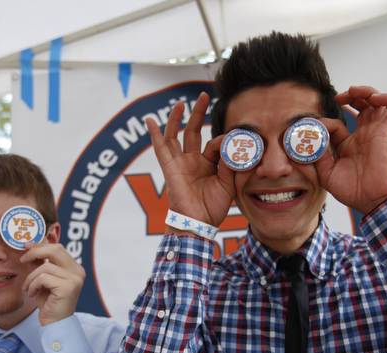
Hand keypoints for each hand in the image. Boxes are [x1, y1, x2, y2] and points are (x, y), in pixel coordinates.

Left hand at [20, 242, 85, 325]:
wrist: (55, 323)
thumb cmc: (49, 302)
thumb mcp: (43, 279)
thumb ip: (40, 263)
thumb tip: (31, 247)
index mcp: (75, 268)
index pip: (58, 248)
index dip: (41, 245)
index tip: (27, 246)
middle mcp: (78, 272)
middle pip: (55, 250)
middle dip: (35, 252)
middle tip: (22, 259)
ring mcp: (75, 279)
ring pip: (45, 266)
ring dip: (31, 277)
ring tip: (28, 288)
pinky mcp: (68, 287)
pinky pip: (43, 278)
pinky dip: (33, 285)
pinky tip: (32, 293)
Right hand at [146, 92, 235, 228]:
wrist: (199, 223)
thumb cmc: (213, 208)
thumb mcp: (228, 184)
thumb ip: (231, 165)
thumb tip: (234, 146)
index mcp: (208, 165)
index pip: (214, 143)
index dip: (224, 140)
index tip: (236, 139)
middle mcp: (193, 161)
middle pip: (193, 131)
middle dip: (198, 113)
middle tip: (204, 95)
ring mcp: (180, 163)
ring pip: (177, 135)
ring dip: (177, 118)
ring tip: (181, 102)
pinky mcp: (170, 168)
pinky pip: (160, 148)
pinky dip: (155, 134)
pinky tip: (150, 120)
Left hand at [315, 86, 386, 213]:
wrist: (371, 200)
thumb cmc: (353, 191)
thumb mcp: (326, 173)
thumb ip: (318, 155)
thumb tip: (308, 139)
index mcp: (349, 145)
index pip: (337, 124)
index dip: (325, 122)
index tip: (314, 126)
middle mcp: (364, 136)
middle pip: (362, 106)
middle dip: (351, 96)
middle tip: (339, 97)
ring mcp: (377, 133)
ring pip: (379, 102)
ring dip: (367, 91)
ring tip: (354, 91)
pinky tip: (374, 100)